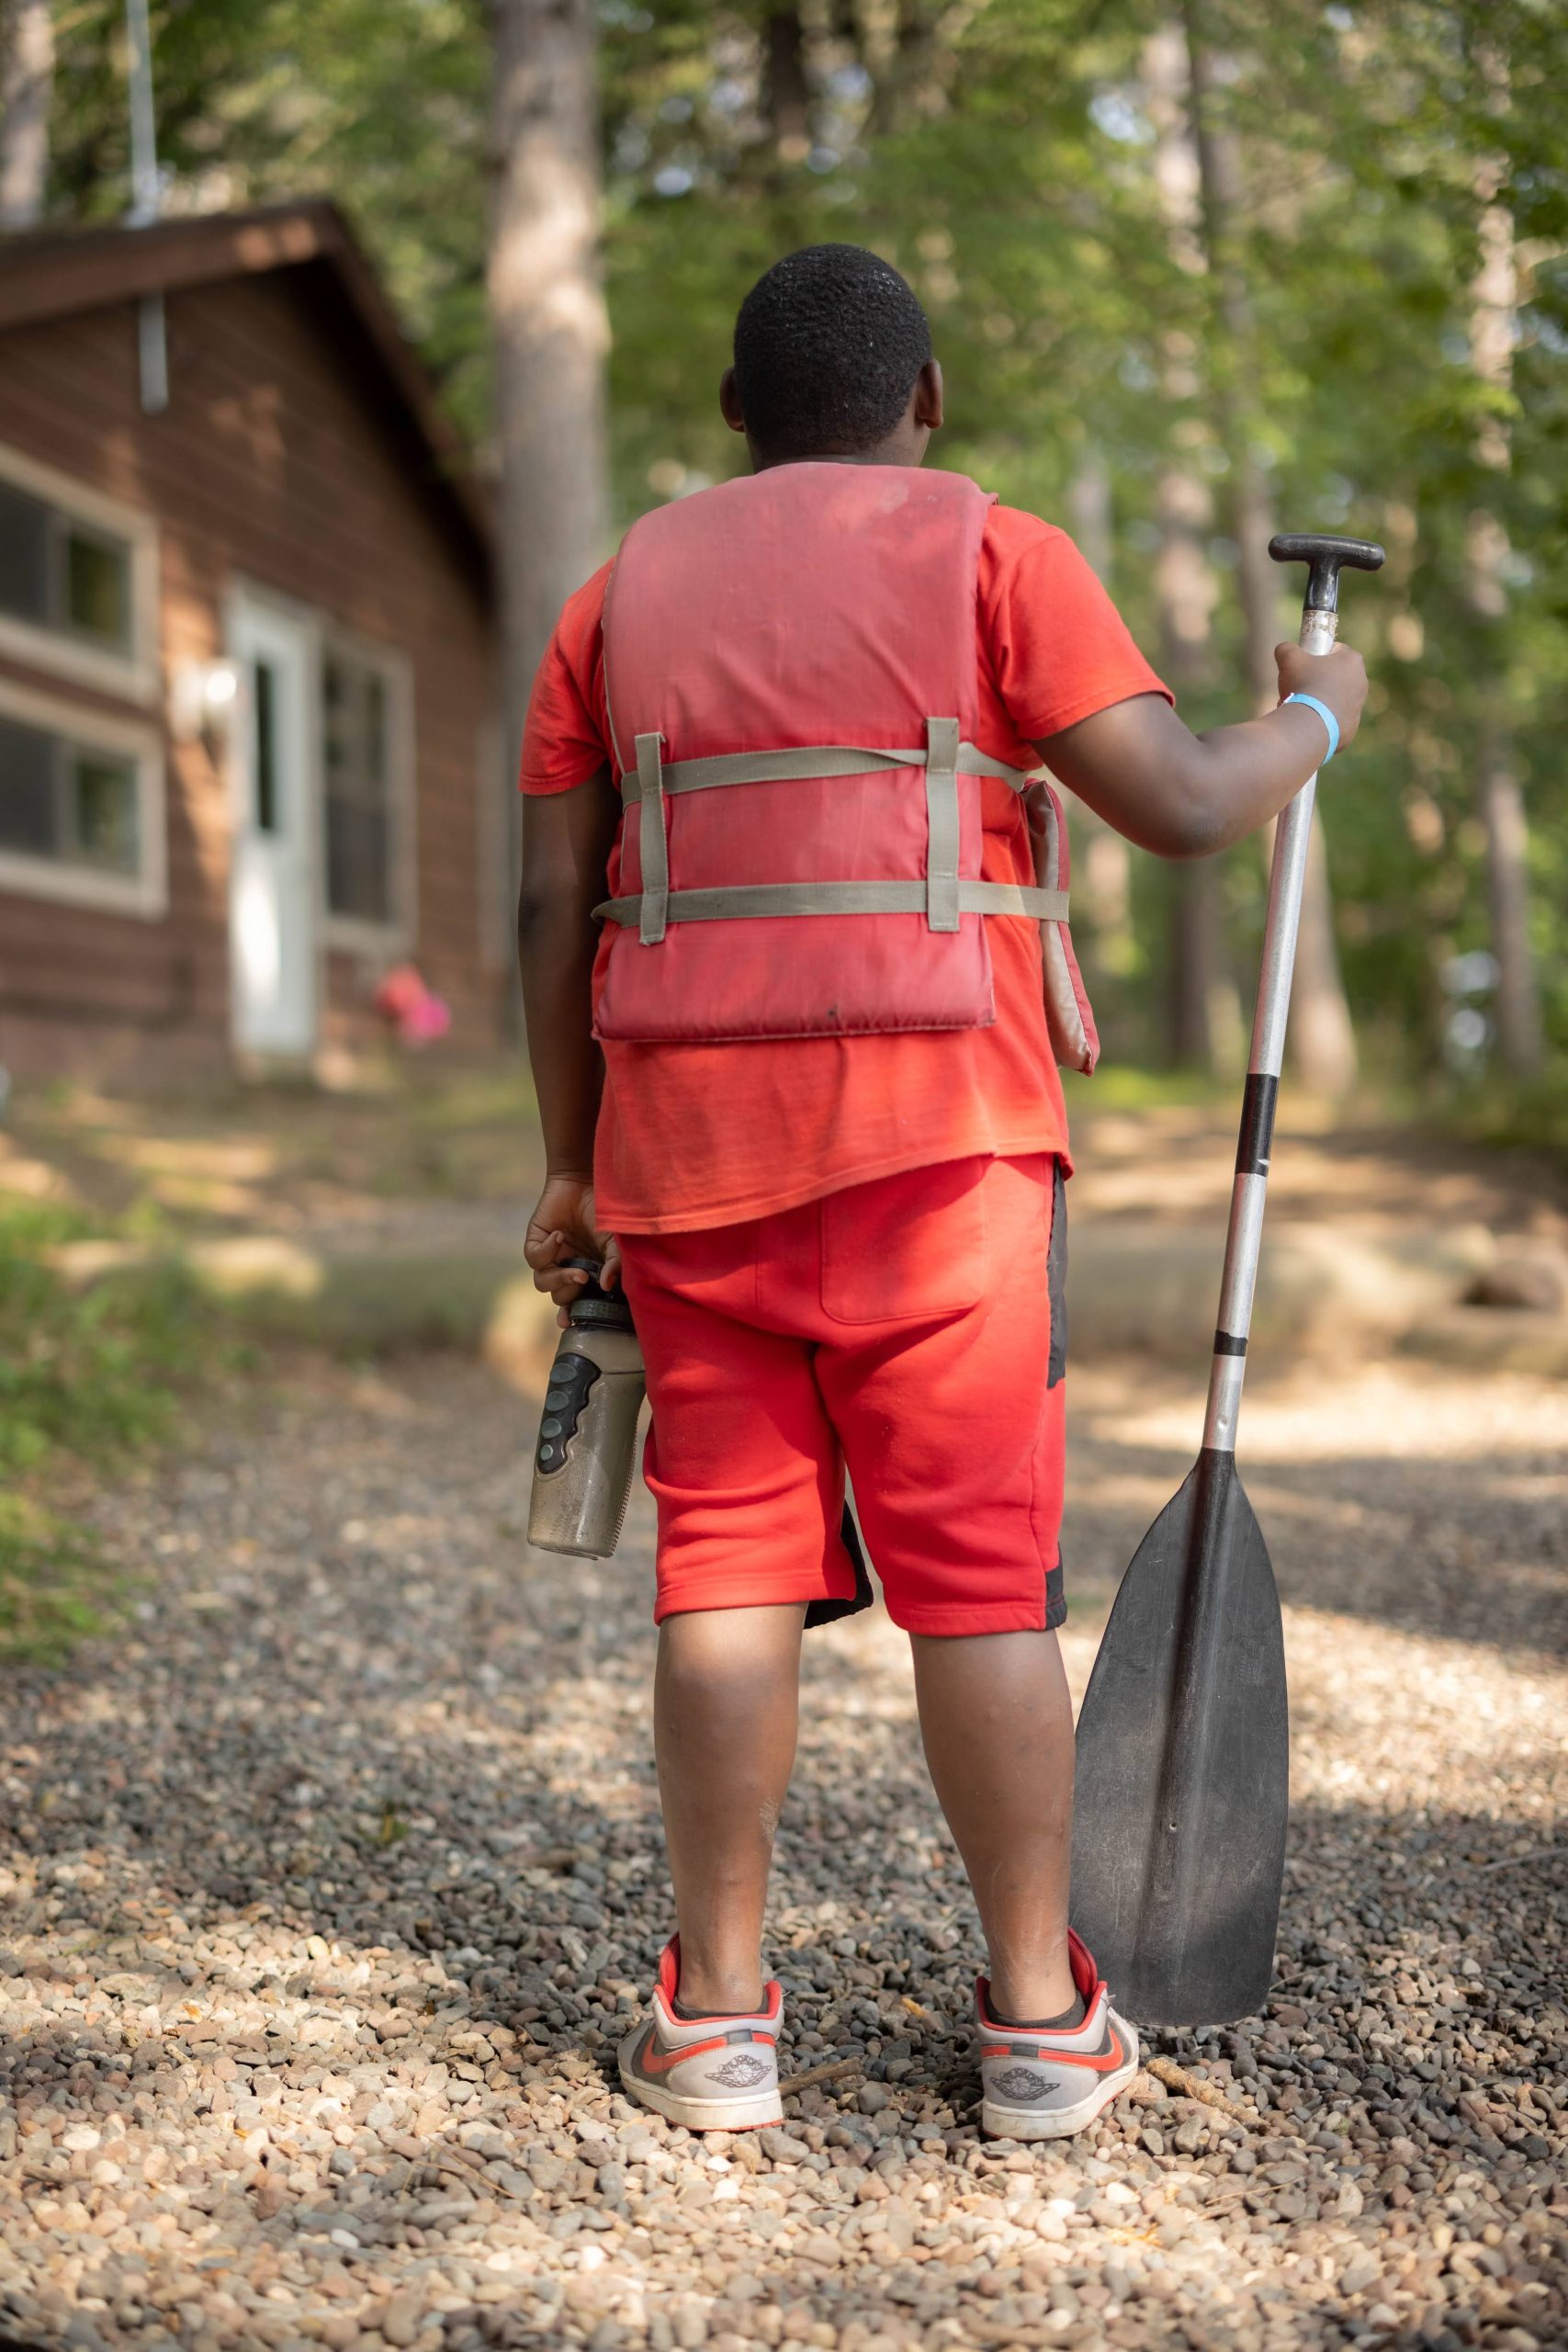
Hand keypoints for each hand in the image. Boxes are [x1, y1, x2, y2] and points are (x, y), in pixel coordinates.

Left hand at [525, 1173, 621, 1324]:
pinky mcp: (536, 1241)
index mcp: (587, 1274)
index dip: (573, 1317)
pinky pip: (534, 1258)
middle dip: (570, 1295)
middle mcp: (566, 1268)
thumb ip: (615, 1264)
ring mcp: (550, 1256)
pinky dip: (547, 1250)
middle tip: (585, 1279)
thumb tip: (607, 1285)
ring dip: (559, 1280)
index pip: (576, 1303)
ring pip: (542, 1283)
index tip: (574, 1324)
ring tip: (575, 1269)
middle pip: (559, 1297)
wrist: (589, 1180)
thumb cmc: (607, 1213)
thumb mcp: (617, 1241)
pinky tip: (560, 1236)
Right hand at [1275, 641, 1367, 749]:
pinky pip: (1333, 720)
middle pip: (1335, 676)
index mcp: (1352, 660)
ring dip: (1318, 700)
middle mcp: (1361, 682)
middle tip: (1299, 686)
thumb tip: (1283, 649)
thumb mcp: (1288, 658)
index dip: (1317, 654)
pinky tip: (1306, 722)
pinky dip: (1320, 720)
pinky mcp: (1352, 727)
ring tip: (1298, 706)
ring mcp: (1358, 706)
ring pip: (1334, 699)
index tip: (1304, 664)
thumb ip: (1287, 648)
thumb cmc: (1303, 685)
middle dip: (1318, 679)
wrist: (1310, 725)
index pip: (1335, 650)